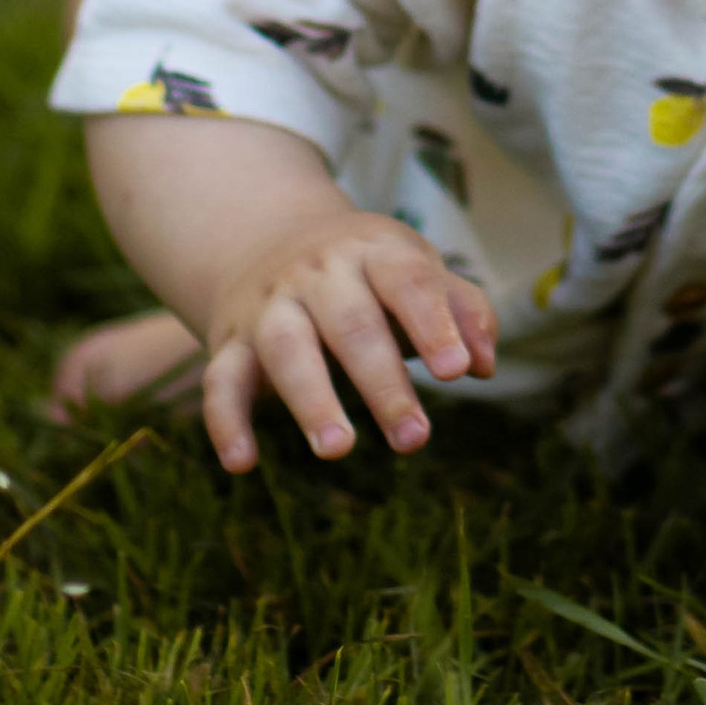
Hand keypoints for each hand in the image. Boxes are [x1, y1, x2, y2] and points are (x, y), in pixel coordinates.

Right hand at [198, 203, 495, 473]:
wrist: (267, 240)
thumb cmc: (368, 275)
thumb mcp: (416, 272)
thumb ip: (461, 310)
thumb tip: (484, 364)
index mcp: (373, 252)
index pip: (407, 282)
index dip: (432, 324)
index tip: (456, 372)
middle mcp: (317, 274)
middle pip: (351, 324)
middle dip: (383, 383)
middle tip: (414, 439)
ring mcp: (270, 306)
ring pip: (286, 349)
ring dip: (312, 400)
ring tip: (338, 450)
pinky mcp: (230, 341)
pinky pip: (221, 379)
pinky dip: (226, 420)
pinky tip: (242, 464)